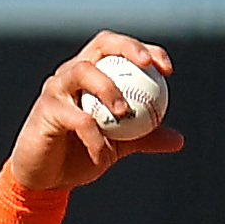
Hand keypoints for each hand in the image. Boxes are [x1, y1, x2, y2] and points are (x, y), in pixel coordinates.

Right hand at [6, 33, 185, 191]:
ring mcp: (56, 89)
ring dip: (108, 88)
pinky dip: (95, 138)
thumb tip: (179, 139)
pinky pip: (77, 118)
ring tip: (125, 112)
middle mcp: (72, 73)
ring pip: (83, 72)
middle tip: (148, 65)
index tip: (167, 68)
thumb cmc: (81, 153)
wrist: (47, 178)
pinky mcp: (45, 110)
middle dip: (127, 48)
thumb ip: (145, 137)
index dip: (142, 49)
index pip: (117, 48)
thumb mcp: (119, 145)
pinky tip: (104, 154)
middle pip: (100, 45)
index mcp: (92, 75)